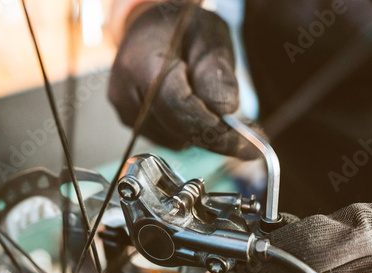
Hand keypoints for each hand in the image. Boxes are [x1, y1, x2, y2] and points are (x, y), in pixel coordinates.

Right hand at [108, 2, 260, 158]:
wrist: (150, 26)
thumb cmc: (181, 28)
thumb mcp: (209, 37)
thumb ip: (216, 71)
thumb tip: (226, 109)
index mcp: (142, 64)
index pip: (178, 108)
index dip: (213, 130)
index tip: (246, 146)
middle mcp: (125, 91)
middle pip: (176, 129)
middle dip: (215, 136)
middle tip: (248, 136)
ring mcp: (123, 109)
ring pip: (173, 139)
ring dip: (200, 133)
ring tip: (216, 109)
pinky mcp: (128, 120)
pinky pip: (165, 137)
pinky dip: (187, 131)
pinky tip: (195, 110)